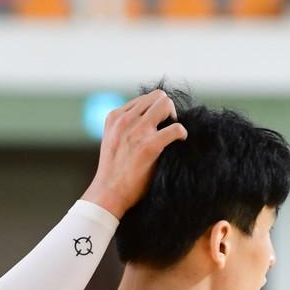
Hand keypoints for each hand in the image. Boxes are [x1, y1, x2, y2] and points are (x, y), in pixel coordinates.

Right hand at [83, 89, 186, 218]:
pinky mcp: (149, 145)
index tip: (156, 124)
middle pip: (156, 96)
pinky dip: (181, 133)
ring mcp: (137, 131)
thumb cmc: (112, 172)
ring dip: (173, 117)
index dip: (153, 110)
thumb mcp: (111, 141)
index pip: (143, 99)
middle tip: (167, 125)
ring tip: (172, 133)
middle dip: (166, 109)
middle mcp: (125, 120)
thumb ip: (123, 128)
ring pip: (166, 104)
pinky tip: (180, 141)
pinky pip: (175, 128)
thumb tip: (146, 122)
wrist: (108, 193)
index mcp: (114, 117)